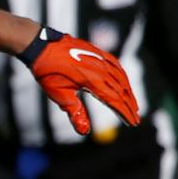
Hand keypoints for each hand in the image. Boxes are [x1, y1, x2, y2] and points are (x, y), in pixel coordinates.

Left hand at [18, 27, 140, 134]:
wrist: (41, 46)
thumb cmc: (48, 72)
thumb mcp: (59, 94)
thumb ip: (74, 112)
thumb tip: (84, 132)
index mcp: (93, 81)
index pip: (115, 101)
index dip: (125, 113)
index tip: (133, 123)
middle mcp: (102, 69)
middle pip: (121, 91)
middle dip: (130, 105)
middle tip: (136, 118)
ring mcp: (101, 59)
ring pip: (122, 78)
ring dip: (129, 92)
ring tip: (133, 104)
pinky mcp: (98, 52)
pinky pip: (116, 66)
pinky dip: (123, 77)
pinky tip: (125, 83)